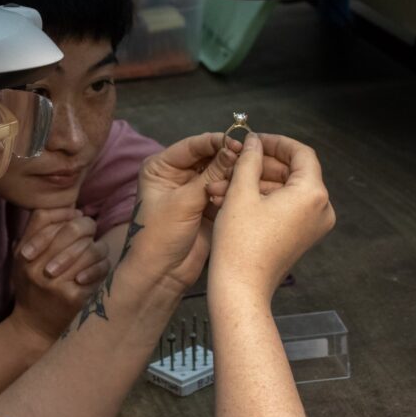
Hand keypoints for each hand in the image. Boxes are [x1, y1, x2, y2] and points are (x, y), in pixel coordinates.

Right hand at [11, 208, 110, 340]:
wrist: (34, 327)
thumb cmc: (32, 287)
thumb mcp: (23, 260)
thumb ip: (38, 234)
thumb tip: (73, 211)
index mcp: (23, 253)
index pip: (43, 216)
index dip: (64, 212)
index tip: (75, 216)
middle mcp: (35, 266)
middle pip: (71, 230)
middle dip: (87, 227)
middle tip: (90, 233)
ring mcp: (55, 283)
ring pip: (90, 249)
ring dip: (97, 248)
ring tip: (95, 252)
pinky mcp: (73, 297)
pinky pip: (98, 271)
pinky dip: (101, 268)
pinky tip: (97, 270)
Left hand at [123, 133, 240, 294]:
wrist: (161, 274)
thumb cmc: (158, 235)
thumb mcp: (184, 201)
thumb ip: (210, 174)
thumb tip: (234, 150)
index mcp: (161, 167)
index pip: (193, 146)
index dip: (216, 142)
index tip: (239, 143)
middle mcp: (177, 175)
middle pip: (210, 157)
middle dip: (230, 158)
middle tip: (254, 157)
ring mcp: (194, 191)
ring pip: (221, 174)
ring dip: (237, 174)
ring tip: (257, 173)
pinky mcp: (209, 207)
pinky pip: (227, 191)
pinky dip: (238, 190)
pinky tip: (254, 188)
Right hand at [209, 133, 335, 301]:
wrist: (241, 287)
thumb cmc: (240, 242)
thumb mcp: (241, 192)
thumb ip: (250, 160)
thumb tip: (254, 142)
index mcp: (312, 194)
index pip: (300, 153)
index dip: (275, 142)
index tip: (252, 140)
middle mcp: (320, 208)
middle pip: (290, 172)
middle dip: (256, 167)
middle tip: (230, 164)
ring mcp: (312, 224)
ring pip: (282, 190)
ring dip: (251, 184)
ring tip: (219, 187)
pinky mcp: (300, 236)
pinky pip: (282, 207)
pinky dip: (258, 201)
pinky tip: (227, 200)